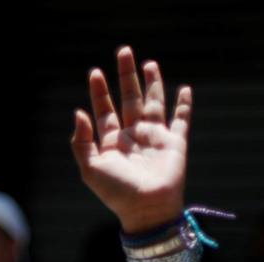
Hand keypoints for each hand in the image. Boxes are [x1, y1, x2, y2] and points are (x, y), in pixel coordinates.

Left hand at [70, 47, 189, 231]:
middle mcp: (133, 136)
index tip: (95, 72)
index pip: (104, 110)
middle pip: (129, 99)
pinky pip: (181, 120)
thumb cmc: (117, 192)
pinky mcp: (175, 143)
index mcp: (112, 142)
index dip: (99, 91)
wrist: (147, 209)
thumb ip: (81, 141)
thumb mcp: (91, 169)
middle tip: (124, 51)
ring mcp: (154, 138)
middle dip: (126, 76)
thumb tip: (78, 112)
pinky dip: (184, 105)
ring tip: (148, 63)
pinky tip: (184, 90)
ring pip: (153, 103)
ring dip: (152, 83)